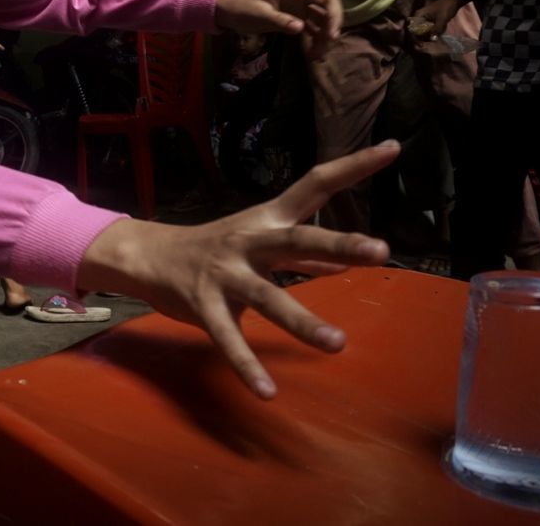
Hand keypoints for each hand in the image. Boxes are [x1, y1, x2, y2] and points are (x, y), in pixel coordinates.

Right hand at [78, 141, 398, 397]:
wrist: (147, 255)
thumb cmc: (213, 247)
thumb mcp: (257, 241)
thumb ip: (303, 256)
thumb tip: (345, 264)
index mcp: (268, 220)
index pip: (316, 184)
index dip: (354, 166)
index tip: (393, 148)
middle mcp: (250, 241)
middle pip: (297, 239)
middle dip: (339, 243)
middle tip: (380, 250)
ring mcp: (225, 273)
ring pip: (268, 296)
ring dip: (303, 320)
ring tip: (338, 344)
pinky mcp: (204, 305)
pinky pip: (228, 338)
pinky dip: (247, 365)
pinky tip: (267, 391)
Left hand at [214, 0, 348, 60]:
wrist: (232, 14)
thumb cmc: (243, 8)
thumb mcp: (259, 14)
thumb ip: (280, 20)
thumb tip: (301, 28)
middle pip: (326, 1)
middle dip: (333, 18)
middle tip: (332, 38)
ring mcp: (301, 8)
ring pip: (322, 18)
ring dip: (325, 35)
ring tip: (319, 54)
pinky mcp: (299, 20)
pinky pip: (314, 30)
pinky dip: (316, 42)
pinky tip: (314, 55)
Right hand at [410, 0, 461, 41]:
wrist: (454, 0)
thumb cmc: (446, 7)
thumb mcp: (442, 20)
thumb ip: (436, 30)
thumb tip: (431, 39)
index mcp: (418, 16)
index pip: (411, 30)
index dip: (414, 39)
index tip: (421, 45)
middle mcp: (418, 18)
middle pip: (416, 32)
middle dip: (425, 37)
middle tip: (434, 39)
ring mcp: (423, 19)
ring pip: (423, 32)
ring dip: (431, 34)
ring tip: (441, 31)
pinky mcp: (429, 21)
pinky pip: (428, 30)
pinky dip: (434, 31)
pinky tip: (442, 28)